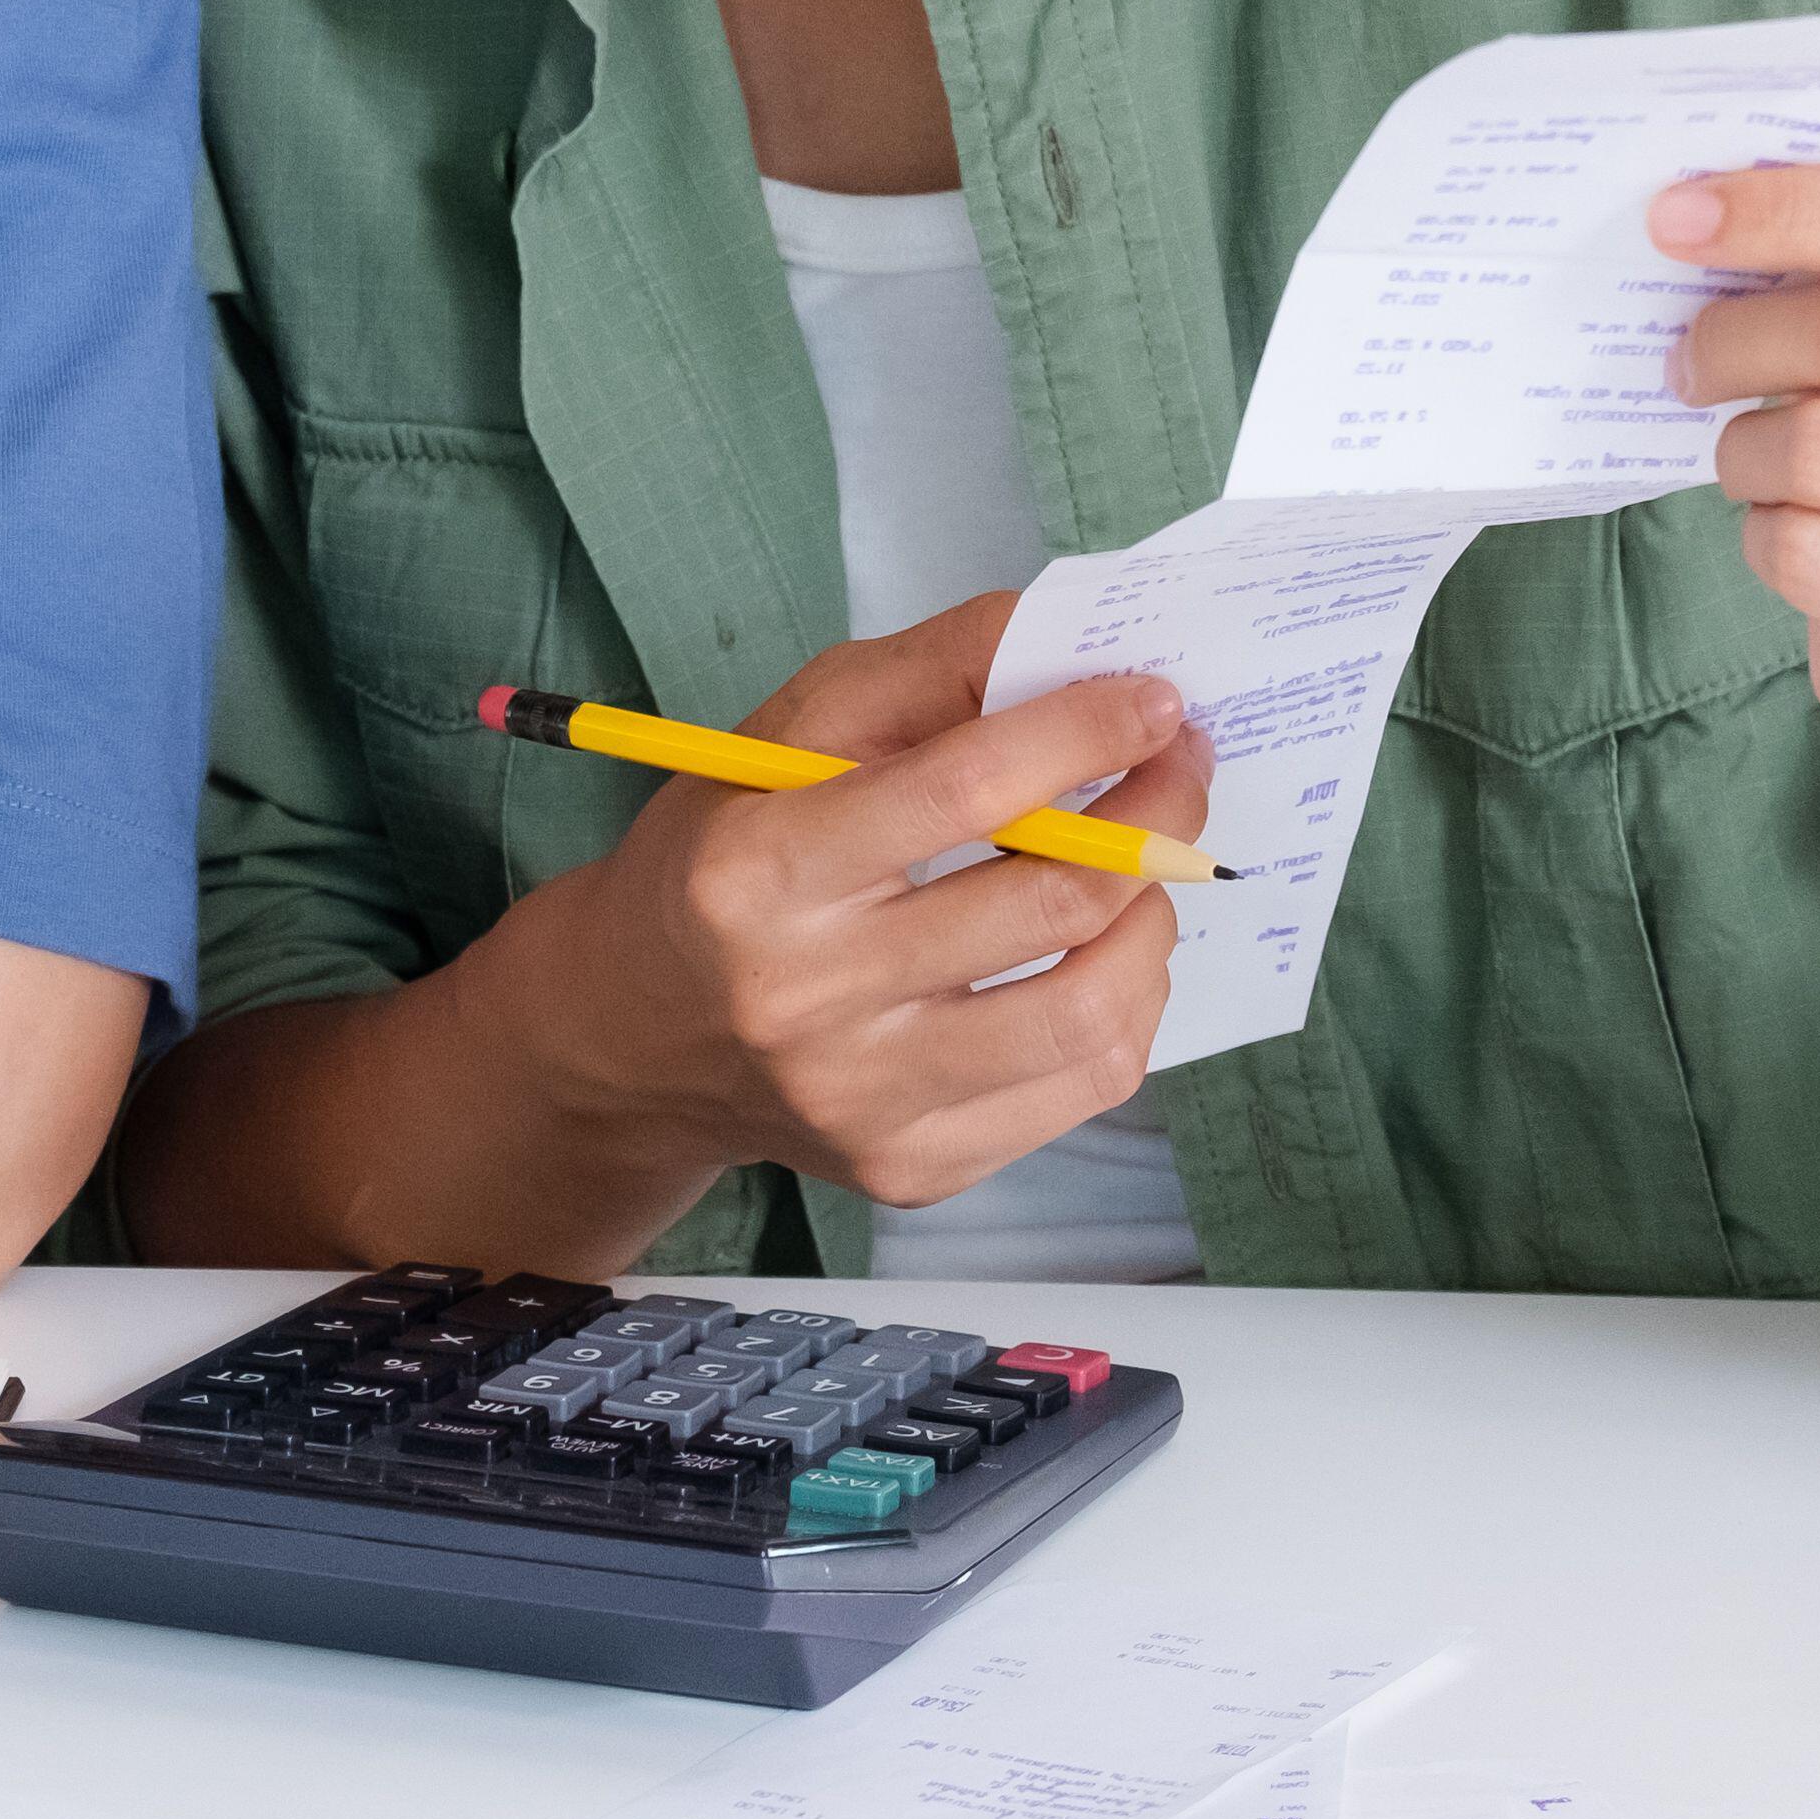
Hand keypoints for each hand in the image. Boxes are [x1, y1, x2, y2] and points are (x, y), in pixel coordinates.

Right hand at [462, 594, 1212, 1214]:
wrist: (637, 1031)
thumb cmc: (727, 855)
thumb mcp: (784, 736)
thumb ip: (924, 676)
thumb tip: (1073, 650)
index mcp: (759, 868)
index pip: (960, 789)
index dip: (1081, 733)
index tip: (1156, 701)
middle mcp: (803, 997)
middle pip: (1045, 907)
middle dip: (1152, 819)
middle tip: (1183, 769)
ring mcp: (862, 1099)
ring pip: (1087, 1015)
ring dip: (1153, 920)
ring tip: (1147, 872)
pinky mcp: (912, 1167)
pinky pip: (1081, 1091)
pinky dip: (1128, 1007)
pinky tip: (1105, 956)